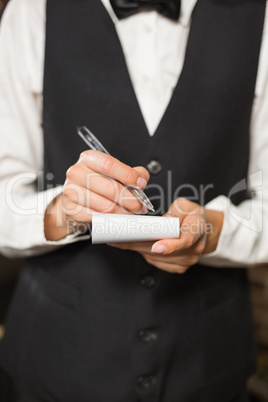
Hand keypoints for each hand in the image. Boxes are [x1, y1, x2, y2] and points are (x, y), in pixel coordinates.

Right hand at [44, 151, 148, 240]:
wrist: (76, 198)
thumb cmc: (99, 184)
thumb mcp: (115, 173)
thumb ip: (132, 173)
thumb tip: (142, 180)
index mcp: (88, 158)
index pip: (109, 165)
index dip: (128, 175)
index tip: (141, 184)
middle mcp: (76, 172)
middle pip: (110, 188)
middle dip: (131, 200)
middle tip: (140, 206)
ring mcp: (71, 191)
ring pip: (106, 206)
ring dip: (123, 212)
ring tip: (131, 213)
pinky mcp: (70, 209)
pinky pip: (97, 218)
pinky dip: (112, 220)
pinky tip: (118, 219)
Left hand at [109, 198, 223, 273]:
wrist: (203, 229)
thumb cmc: (191, 216)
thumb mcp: (185, 205)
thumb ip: (175, 212)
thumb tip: (165, 221)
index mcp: (198, 229)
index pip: (185, 239)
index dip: (170, 244)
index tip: (156, 246)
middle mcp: (194, 248)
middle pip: (163, 250)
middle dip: (139, 244)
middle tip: (120, 238)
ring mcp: (186, 260)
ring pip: (156, 258)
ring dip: (137, 249)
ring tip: (121, 240)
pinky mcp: (178, 267)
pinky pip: (156, 262)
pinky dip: (143, 254)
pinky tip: (133, 246)